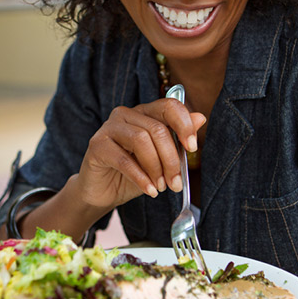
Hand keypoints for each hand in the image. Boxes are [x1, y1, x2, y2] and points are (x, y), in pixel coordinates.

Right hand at [75, 98, 205, 209]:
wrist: (103, 191)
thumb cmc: (133, 172)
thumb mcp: (160, 158)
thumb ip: (178, 139)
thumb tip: (200, 118)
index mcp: (144, 112)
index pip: (168, 106)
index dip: (184, 124)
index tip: (193, 148)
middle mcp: (126, 114)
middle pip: (157, 128)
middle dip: (171, 159)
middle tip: (176, 183)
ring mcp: (109, 128)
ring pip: (141, 140)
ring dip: (156, 168)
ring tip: (161, 187)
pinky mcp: (97, 145)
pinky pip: (123, 159)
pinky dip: (140, 177)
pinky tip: (149, 190)